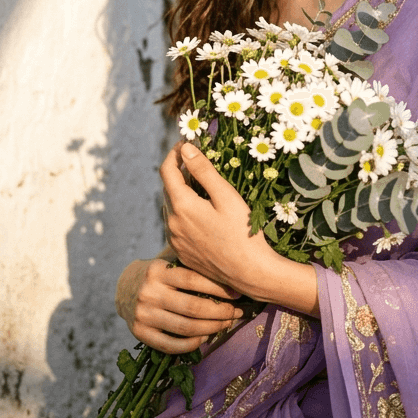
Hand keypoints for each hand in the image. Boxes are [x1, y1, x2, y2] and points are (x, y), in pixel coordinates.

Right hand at [115, 254, 244, 353]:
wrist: (124, 288)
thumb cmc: (159, 274)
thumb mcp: (169, 263)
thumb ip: (192, 267)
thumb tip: (231, 275)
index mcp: (157, 271)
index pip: (193, 280)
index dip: (218, 288)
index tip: (237, 294)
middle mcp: (149, 293)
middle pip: (192, 307)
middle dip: (220, 312)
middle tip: (236, 313)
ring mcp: (143, 315)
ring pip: (185, 327)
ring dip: (211, 328)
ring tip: (225, 324)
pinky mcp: (140, 333)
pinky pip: (170, 345)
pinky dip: (191, 344)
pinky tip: (204, 338)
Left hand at [162, 142, 319, 317]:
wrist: (250, 273)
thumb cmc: (243, 232)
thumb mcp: (226, 196)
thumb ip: (203, 171)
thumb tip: (185, 148)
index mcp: (182, 206)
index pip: (167, 171)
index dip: (174, 154)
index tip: (186, 144)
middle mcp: (172, 224)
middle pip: (168, 189)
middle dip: (179, 172)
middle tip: (197, 161)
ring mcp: (175, 241)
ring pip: (172, 209)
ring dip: (181, 194)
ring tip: (201, 187)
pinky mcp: (182, 253)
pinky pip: (177, 226)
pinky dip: (185, 213)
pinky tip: (203, 214)